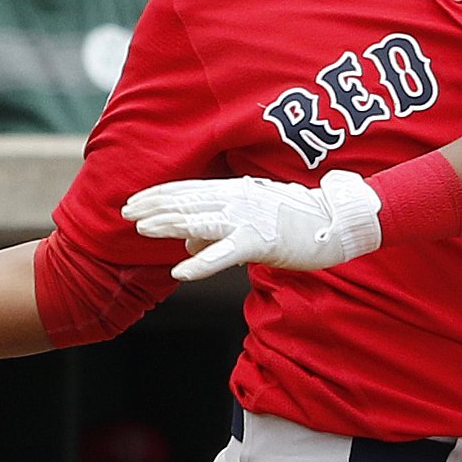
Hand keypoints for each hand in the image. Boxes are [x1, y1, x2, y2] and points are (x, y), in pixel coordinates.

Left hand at [125, 170, 383, 280]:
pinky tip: (179, 271)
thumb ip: (218, 228)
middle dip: (154, 207)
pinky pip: (224, 254)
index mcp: (236, 191)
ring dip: (168, 226)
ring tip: (140, 230)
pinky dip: (200, 263)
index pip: (189, 190)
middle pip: (187, 202)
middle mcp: (238, 200)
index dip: (159, 195)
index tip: (133, 200)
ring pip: (199, 222)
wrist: (337, 222)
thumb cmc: (298, 220)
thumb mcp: (253, 220)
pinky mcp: (261, 242)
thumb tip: (186, 243)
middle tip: (124, 212)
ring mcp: (248, 219)